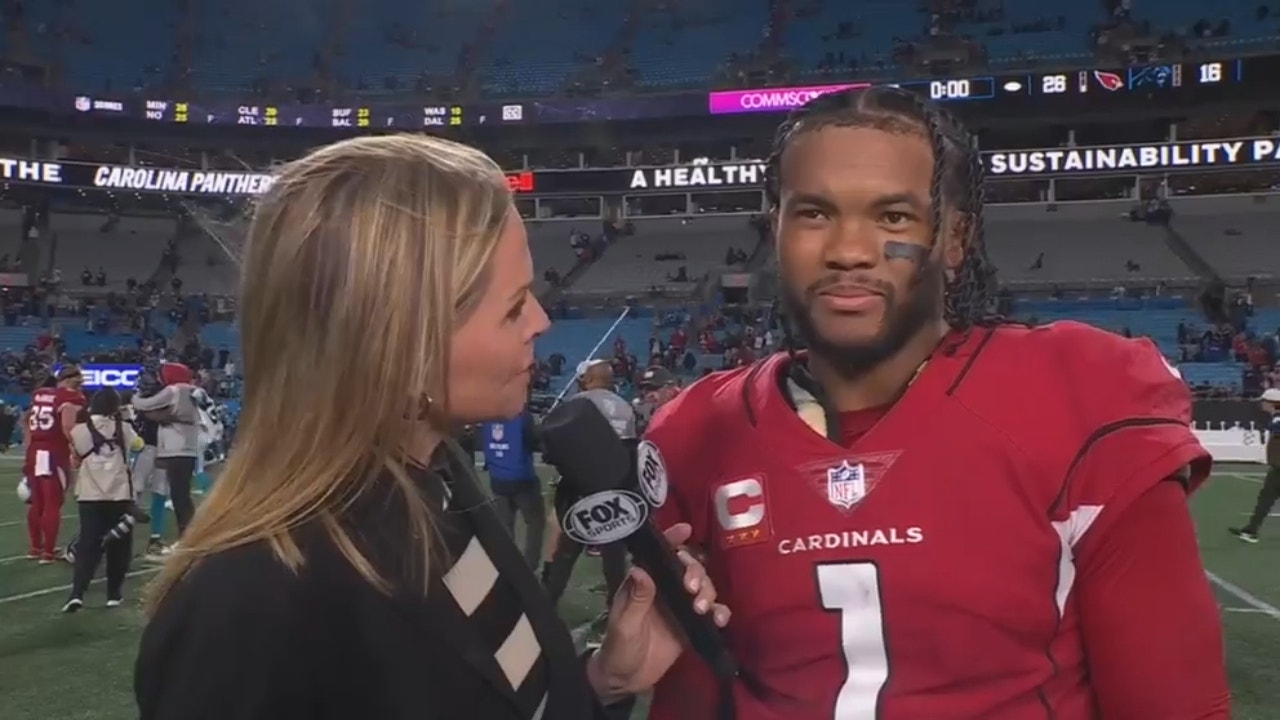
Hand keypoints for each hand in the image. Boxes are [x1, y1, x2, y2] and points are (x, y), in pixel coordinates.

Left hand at [586, 523, 730, 702]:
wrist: (626, 680)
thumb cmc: (618, 648)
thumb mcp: (624, 625)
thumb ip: (635, 599)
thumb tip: (640, 570)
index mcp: (645, 583)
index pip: (660, 555)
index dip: (673, 539)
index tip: (686, 529)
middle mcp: (665, 590)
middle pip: (689, 568)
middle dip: (696, 572)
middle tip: (691, 588)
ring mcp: (681, 606)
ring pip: (704, 587)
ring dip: (707, 591)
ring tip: (700, 608)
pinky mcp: (692, 625)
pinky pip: (712, 612)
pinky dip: (720, 612)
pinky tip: (719, 619)